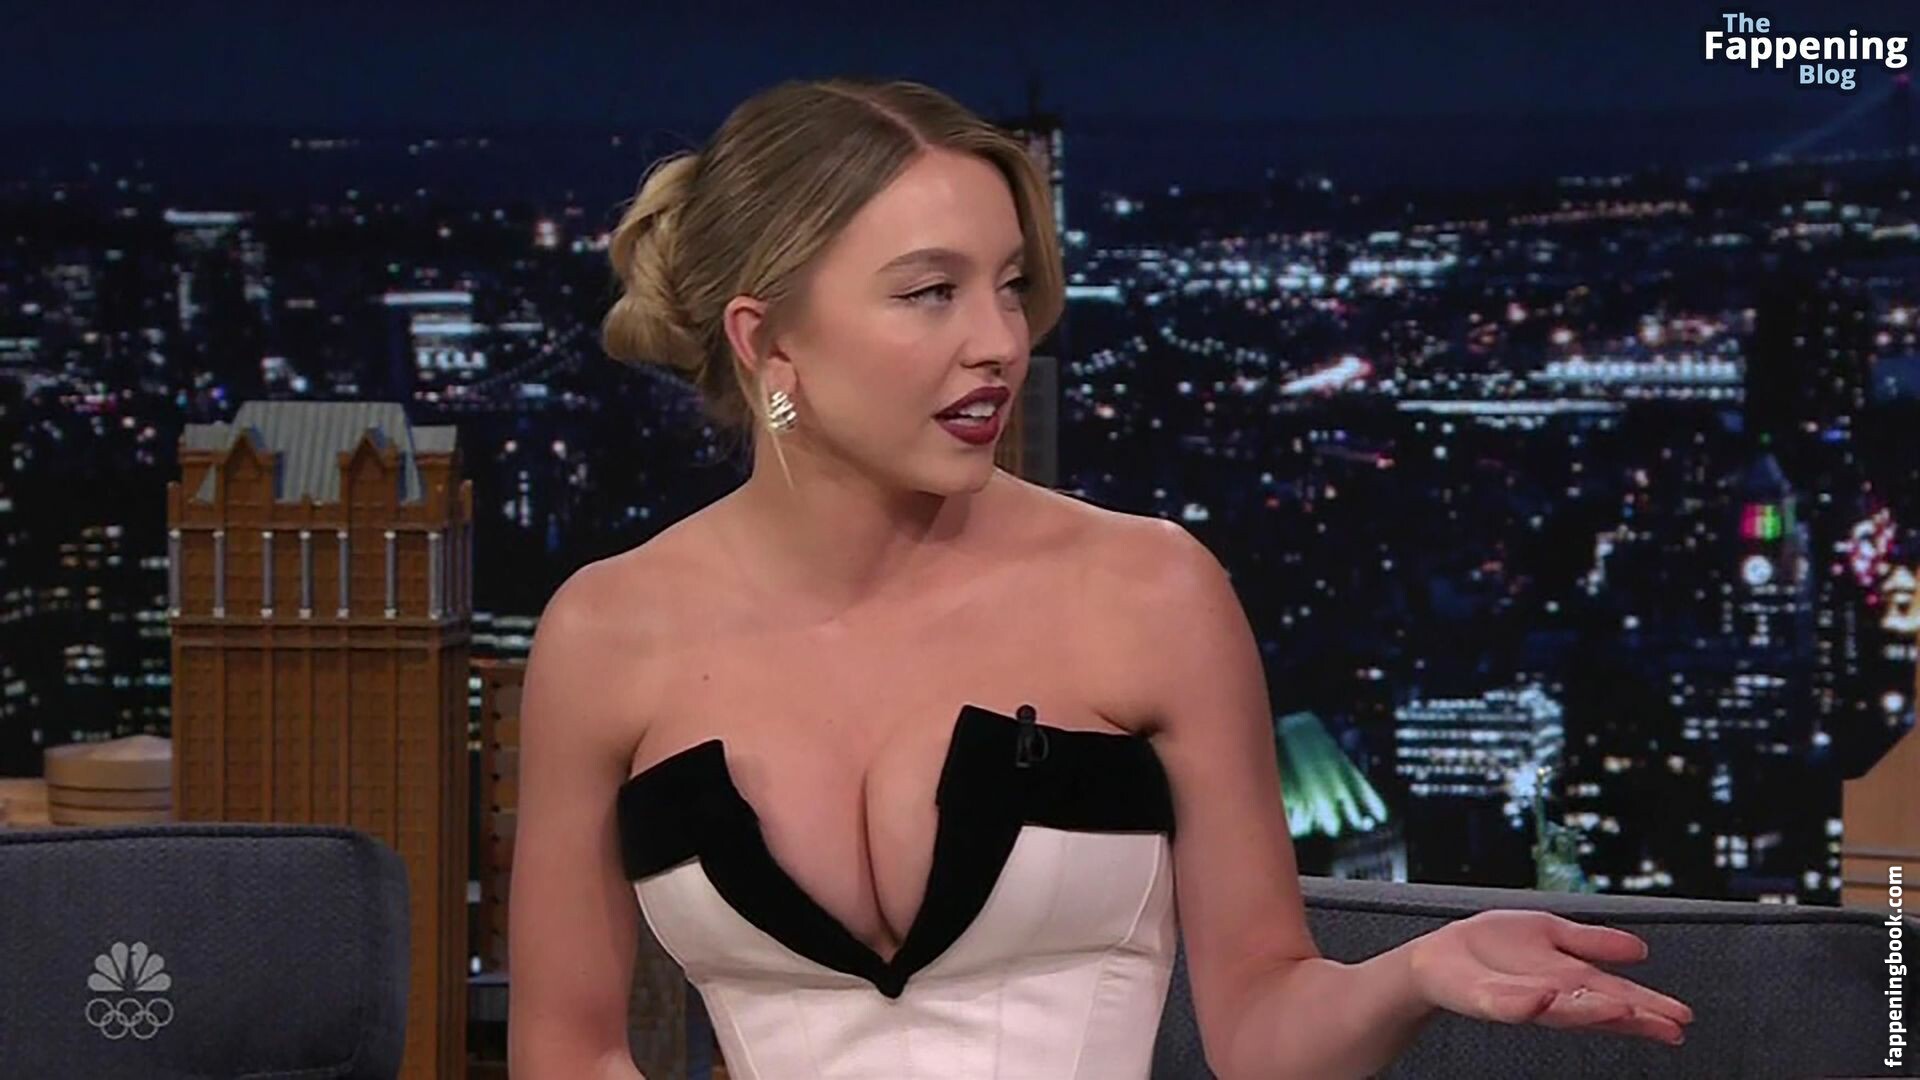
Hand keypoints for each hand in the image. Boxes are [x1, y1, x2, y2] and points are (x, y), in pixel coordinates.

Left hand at [1406, 908, 1693, 1045]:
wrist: (1439, 956)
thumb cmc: (1495, 947)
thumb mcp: (1552, 934)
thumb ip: (1593, 943)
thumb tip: (1642, 951)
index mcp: (1569, 981)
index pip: (1615, 996)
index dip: (1648, 1008)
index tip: (1682, 1019)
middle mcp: (1550, 997)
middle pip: (1596, 1009)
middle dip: (1632, 1018)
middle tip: (1670, 1027)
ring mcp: (1518, 1001)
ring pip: (1558, 1011)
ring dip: (1590, 1013)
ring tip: (1626, 1012)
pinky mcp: (1485, 1000)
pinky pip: (1506, 1005)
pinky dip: (1526, 1004)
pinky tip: (1546, 998)